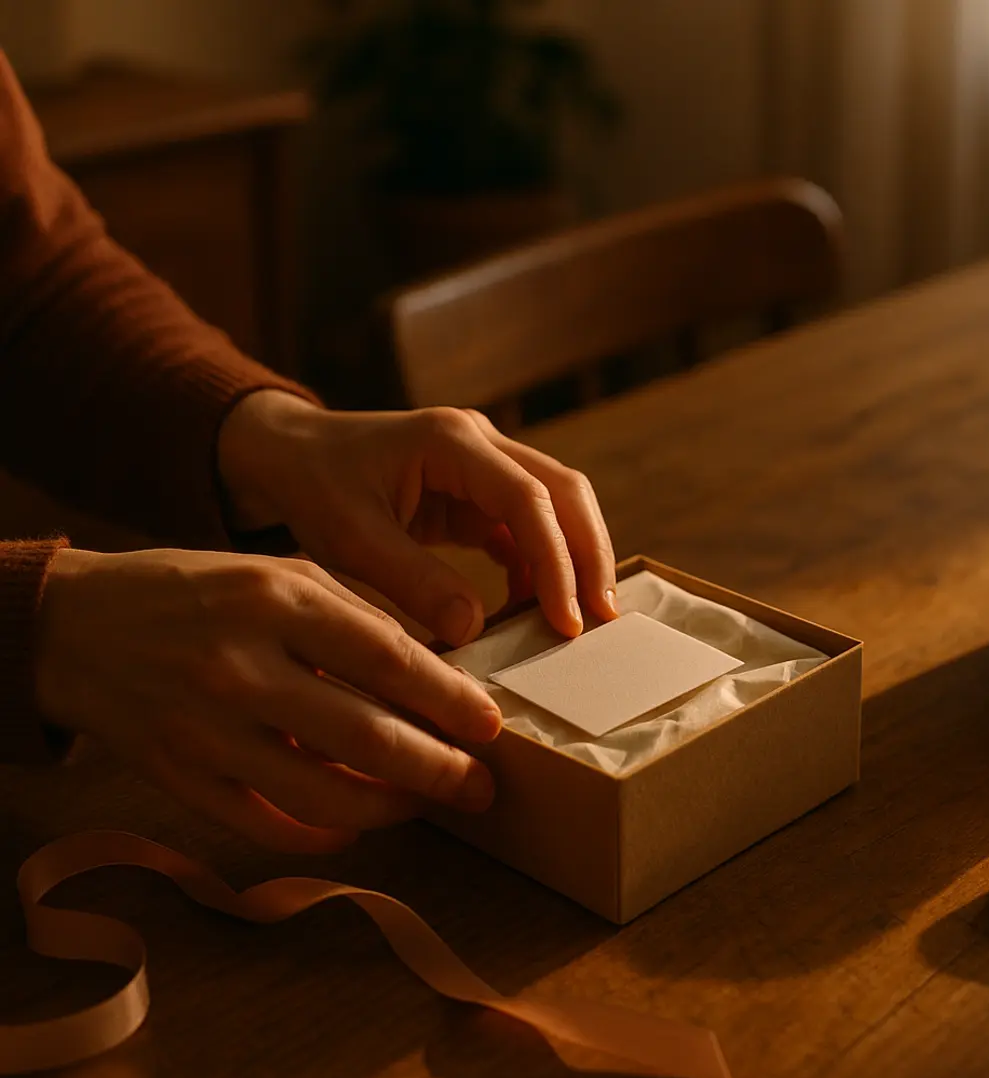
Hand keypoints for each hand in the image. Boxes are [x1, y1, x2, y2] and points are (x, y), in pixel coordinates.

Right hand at [35, 548, 502, 851]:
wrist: (75, 625)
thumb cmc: (200, 594)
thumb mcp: (281, 575)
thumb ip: (357, 615)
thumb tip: (442, 668)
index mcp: (277, 600)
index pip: (388, 657)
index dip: (449, 699)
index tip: (491, 725)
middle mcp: (243, 665)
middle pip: (365, 735)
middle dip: (438, 769)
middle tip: (482, 786)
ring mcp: (207, 729)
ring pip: (322, 794)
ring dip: (389, 808)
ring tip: (425, 804)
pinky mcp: (178, 776)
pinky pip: (267, 824)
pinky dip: (321, 834)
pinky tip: (354, 824)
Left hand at [217, 392, 618, 643]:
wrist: (289, 453)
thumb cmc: (313, 486)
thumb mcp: (349, 539)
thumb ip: (412, 580)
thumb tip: (476, 630)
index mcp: (450, 440)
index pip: (529, 499)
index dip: (556, 561)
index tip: (566, 619)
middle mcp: (481, 440)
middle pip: (565, 492)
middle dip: (589, 556)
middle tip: (603, 619)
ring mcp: (486, 463)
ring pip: (558, 506)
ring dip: (574, 560)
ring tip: (581, 620)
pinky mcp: (480, 490)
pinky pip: (528, 525)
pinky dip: (539, 566)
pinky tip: (535, 608)